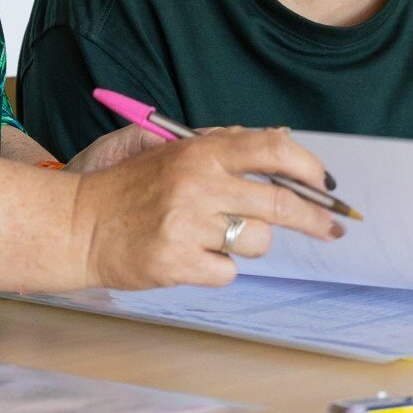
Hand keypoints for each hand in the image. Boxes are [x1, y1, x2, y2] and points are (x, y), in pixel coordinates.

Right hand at [68, 127, 340, 290]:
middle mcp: (198, 184)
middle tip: (333, 228)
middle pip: (280, 202)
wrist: (79, 224)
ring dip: (248, 242)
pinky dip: (216, 267)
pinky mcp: (178, 263)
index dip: (309, 167)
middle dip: (316, 219)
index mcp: (200, 151)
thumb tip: (281, 140)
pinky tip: (191, 255)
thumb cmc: (129, 187)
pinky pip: (228, 271)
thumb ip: (223, 144)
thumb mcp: (173, 151)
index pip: (273, 148)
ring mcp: (188, 225)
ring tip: (216, 236)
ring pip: (258, 241)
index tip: (324, 184)